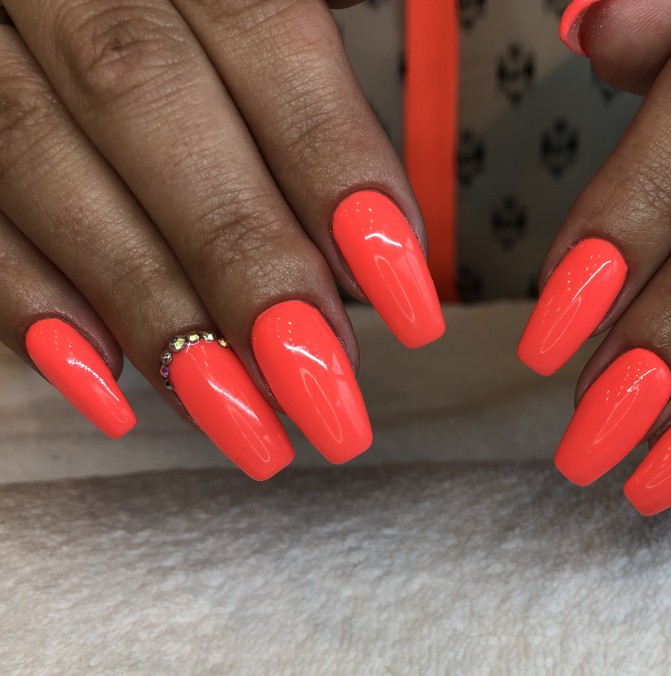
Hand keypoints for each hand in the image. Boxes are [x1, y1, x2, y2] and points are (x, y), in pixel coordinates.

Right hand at [0, 1, 443, 478]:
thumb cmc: (188, 5)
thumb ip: (294, 48)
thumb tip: (376, 217)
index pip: (259, 26)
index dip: (332, 160)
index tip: (403, 289)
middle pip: (146, 101)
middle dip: (243, 256)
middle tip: (323, 382)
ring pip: (34, 155)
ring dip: (149, 302)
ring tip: (242, 412)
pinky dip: (22, 298)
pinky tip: (108, 377)